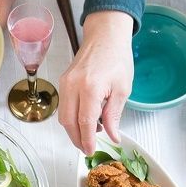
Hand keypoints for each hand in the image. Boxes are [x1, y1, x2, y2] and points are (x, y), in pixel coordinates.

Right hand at [58, 10, 133, 153]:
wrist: (106, 35)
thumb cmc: (116, 57)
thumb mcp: (122, 89)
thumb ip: (114, 115)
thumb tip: (112, 135)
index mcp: (90, 87)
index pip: (85, 122)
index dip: (87, 140)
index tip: (91, 151)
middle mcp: (73, 85)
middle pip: (69, 122)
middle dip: (77, 139)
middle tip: (88, 148)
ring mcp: (65, 82)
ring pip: (63, 116)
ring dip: (73, 129)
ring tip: (89, 134)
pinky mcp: (63, 81)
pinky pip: (63, 105)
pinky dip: (72, 117)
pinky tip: (85, 119)